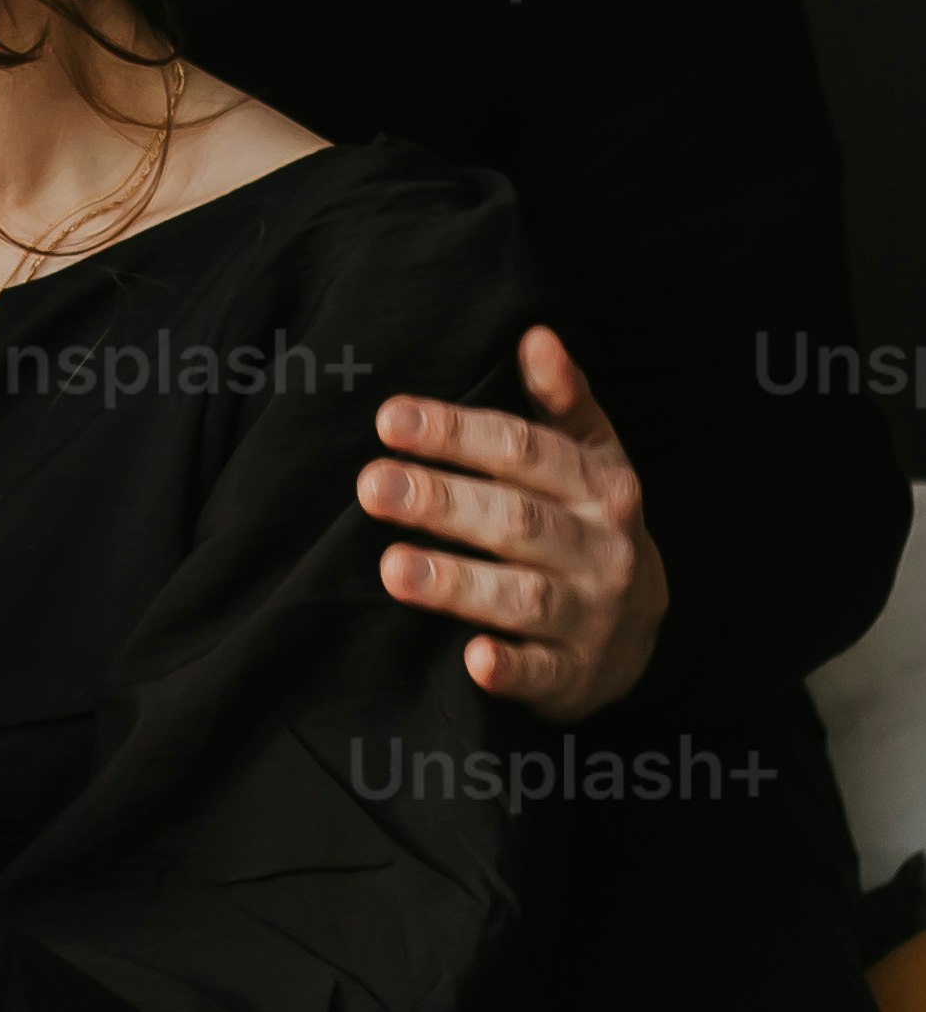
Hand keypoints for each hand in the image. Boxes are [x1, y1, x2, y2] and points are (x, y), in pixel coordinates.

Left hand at [360, 324, 668, 719]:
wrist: (639, 632)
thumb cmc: (591, 528)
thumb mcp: (591, 460)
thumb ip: (565, 402)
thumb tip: (537, 335)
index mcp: (600, 486)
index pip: (523, 450)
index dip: (457, 432)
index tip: (390, 418)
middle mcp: (600, 548)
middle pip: (515, 518)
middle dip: (442, 500)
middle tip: (372, 484)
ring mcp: (590, 614)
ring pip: (522, 596)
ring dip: (458, 581)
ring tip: (392, 567)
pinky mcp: (572, 676)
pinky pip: (539, 673)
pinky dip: (509, 669)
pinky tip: (472, 659)